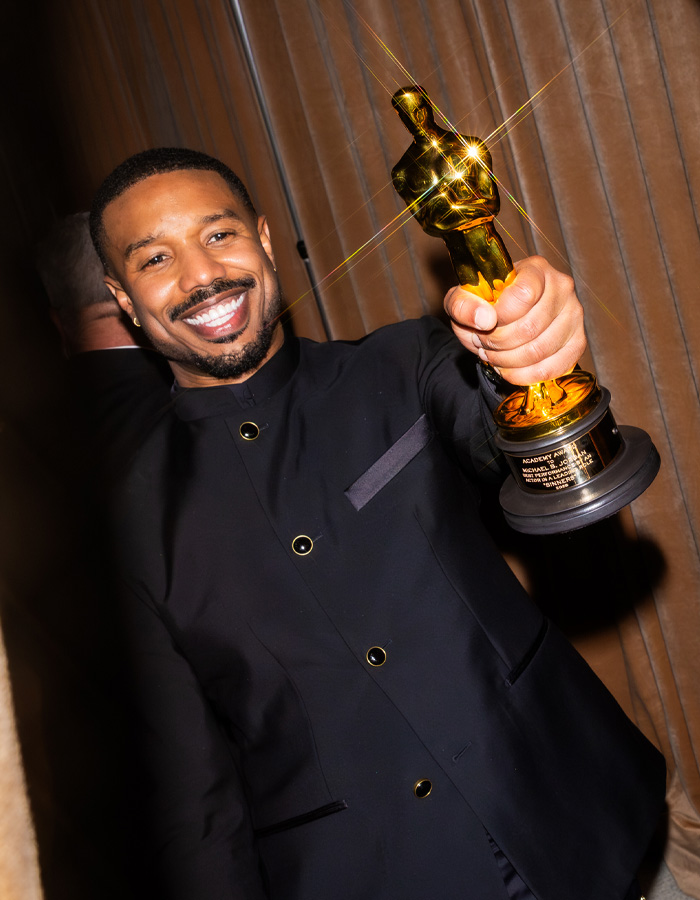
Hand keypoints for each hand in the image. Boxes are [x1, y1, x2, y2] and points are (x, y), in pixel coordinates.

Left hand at [443, 256, 586, 385]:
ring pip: (539, 351)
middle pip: (530, 327)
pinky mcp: (577, 343)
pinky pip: (551, 369)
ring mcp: (574, 316)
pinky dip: (523, 376)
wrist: (498, 321)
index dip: (500, 317)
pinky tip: (508, 368)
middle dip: (498, 343)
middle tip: (484, 343)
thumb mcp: (461, 300)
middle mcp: (562, 288)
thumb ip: (463, 305)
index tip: (485, 324)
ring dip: (507, 361)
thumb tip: (485, 319)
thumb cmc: (483, 305)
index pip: (523, 295)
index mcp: (535, 269)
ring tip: (494, 354)